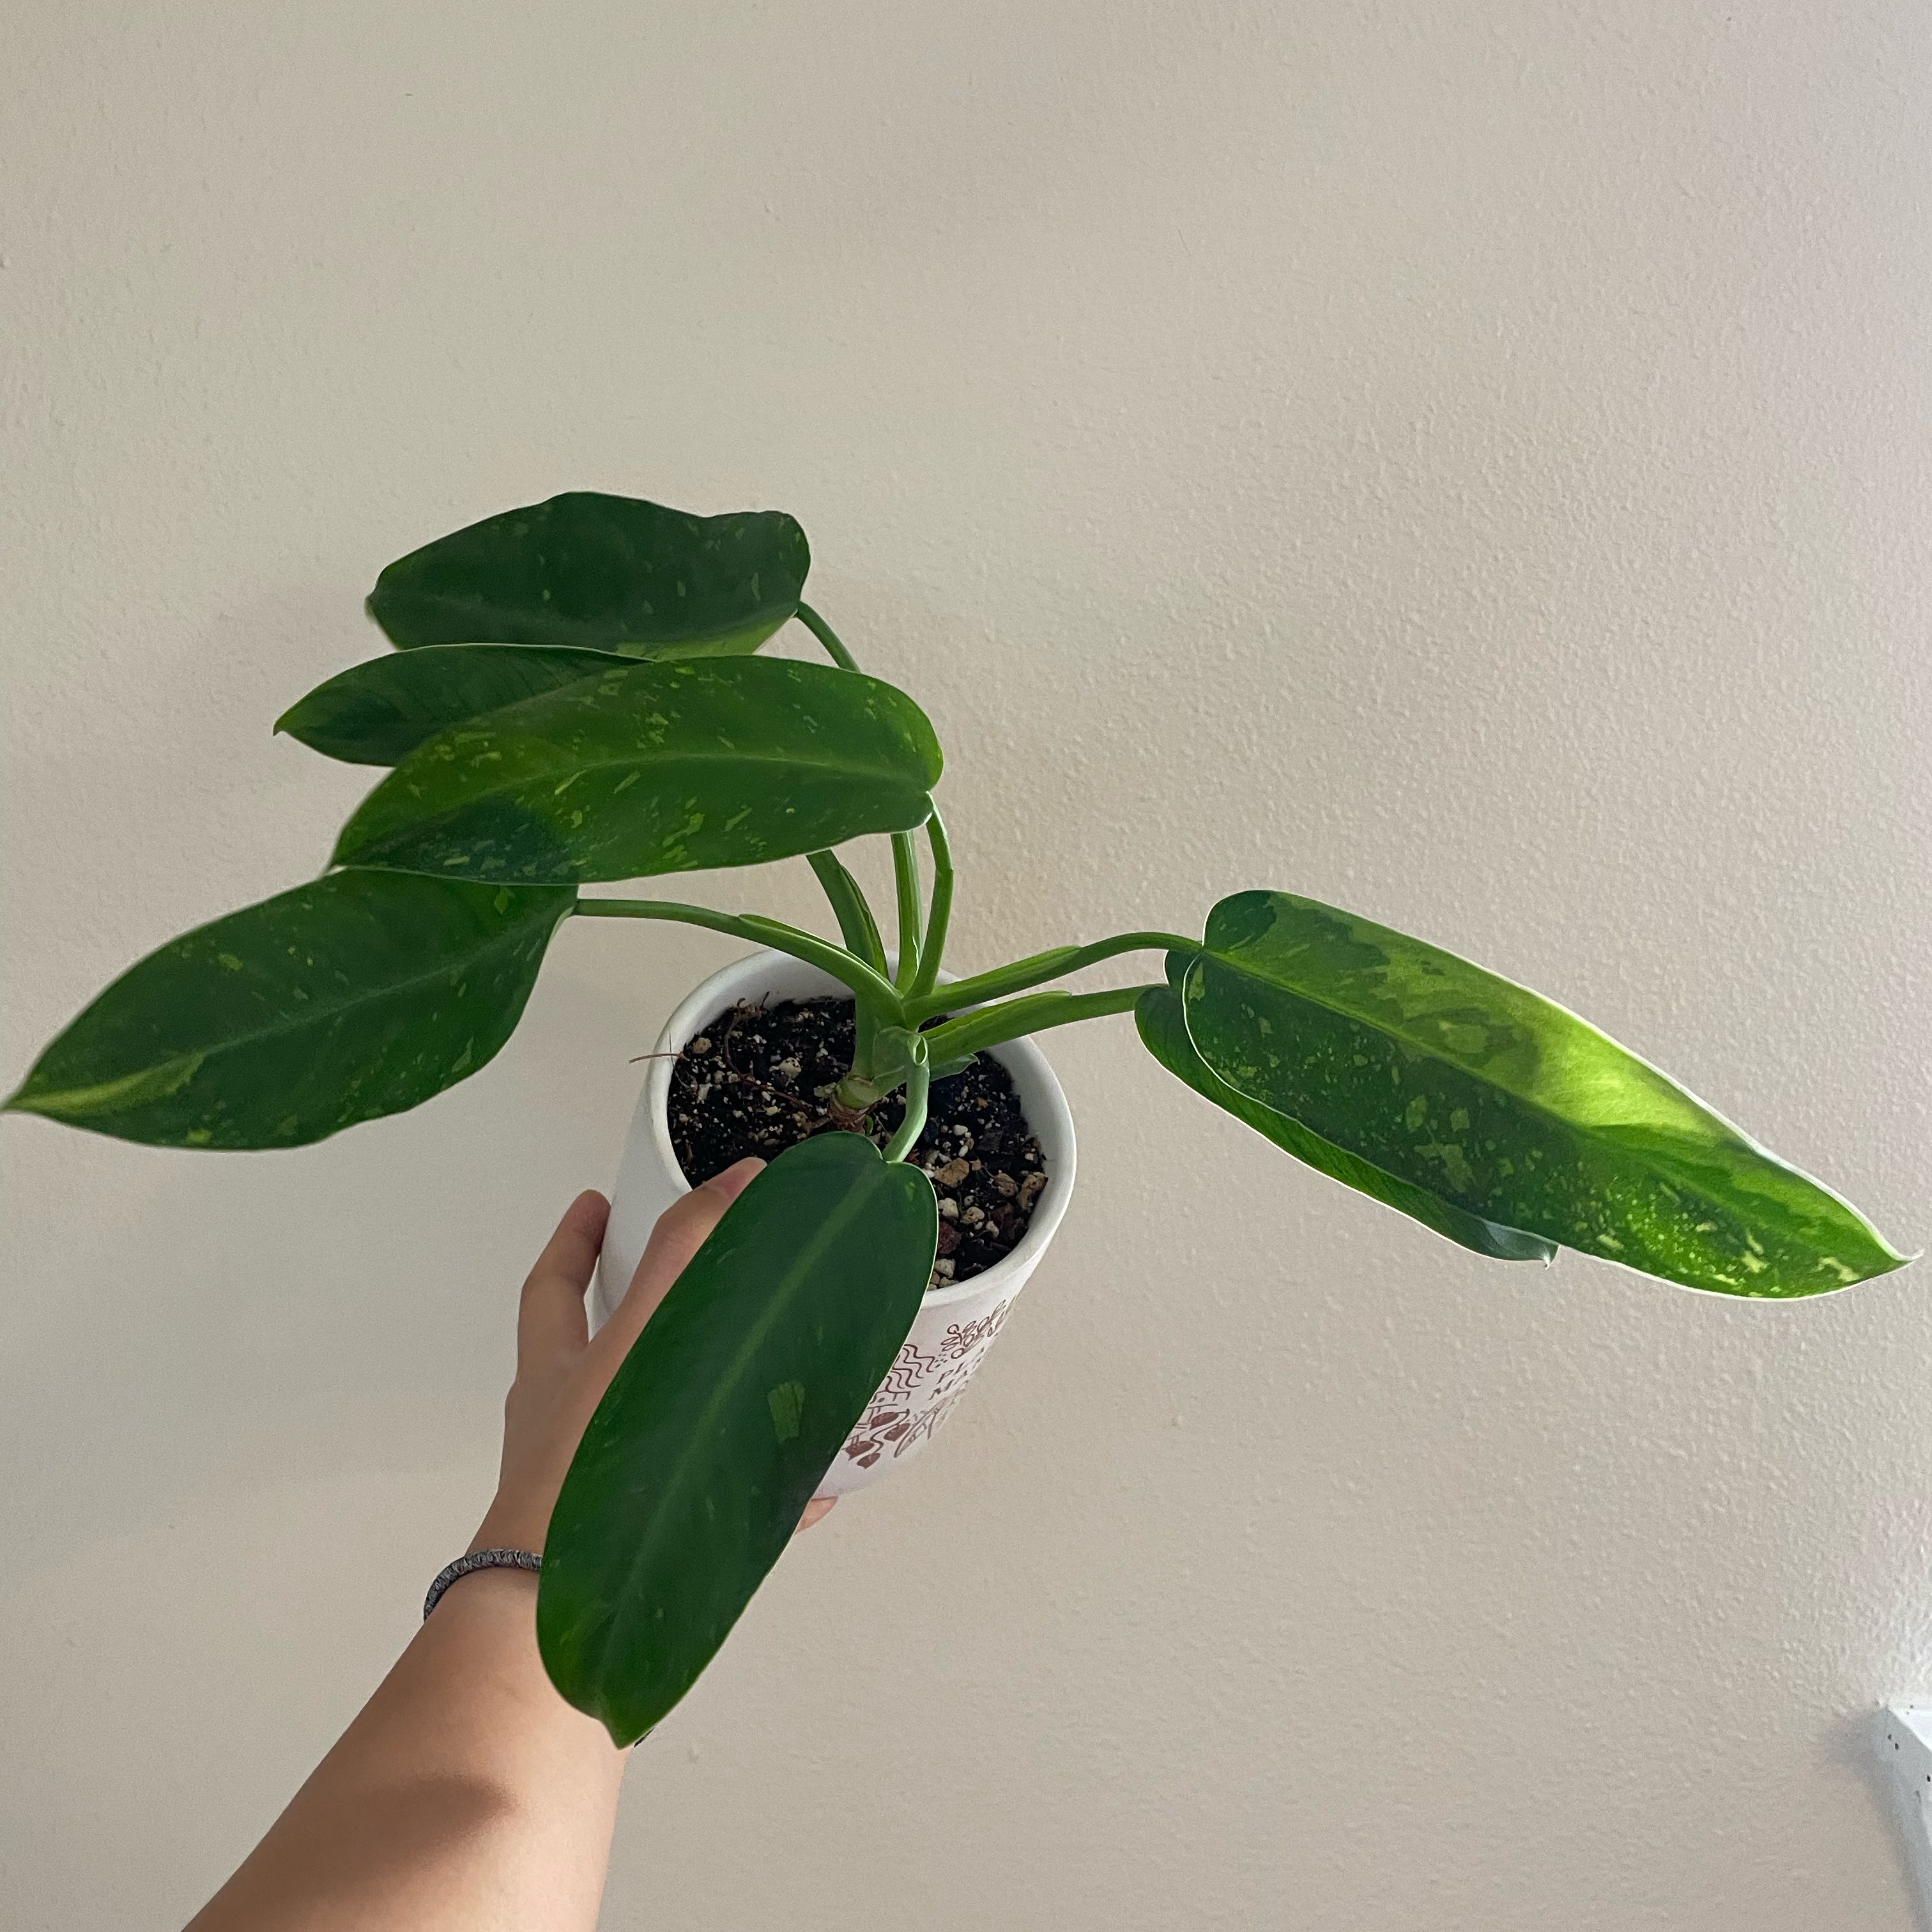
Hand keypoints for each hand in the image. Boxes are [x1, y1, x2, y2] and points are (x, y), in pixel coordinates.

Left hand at [471, 1158, 835, 1553]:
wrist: (562, 1622)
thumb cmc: (584, 1475)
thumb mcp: (638, 1339)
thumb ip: (684, 1257)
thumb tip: (735, 1177)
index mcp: (554, 1376)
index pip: (554, 1287)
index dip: (575, 1240)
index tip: (595, 1203)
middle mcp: (569, 1432)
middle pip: (597, 1356)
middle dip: (642, 1318)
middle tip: (695, 1282)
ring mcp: (603, 1490)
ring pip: (658, 1427)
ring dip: (711, 1401)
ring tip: (775, 1376)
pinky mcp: (643, 1544)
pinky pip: (712, 1506)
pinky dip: (760, 1495)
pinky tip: (813, 1495)